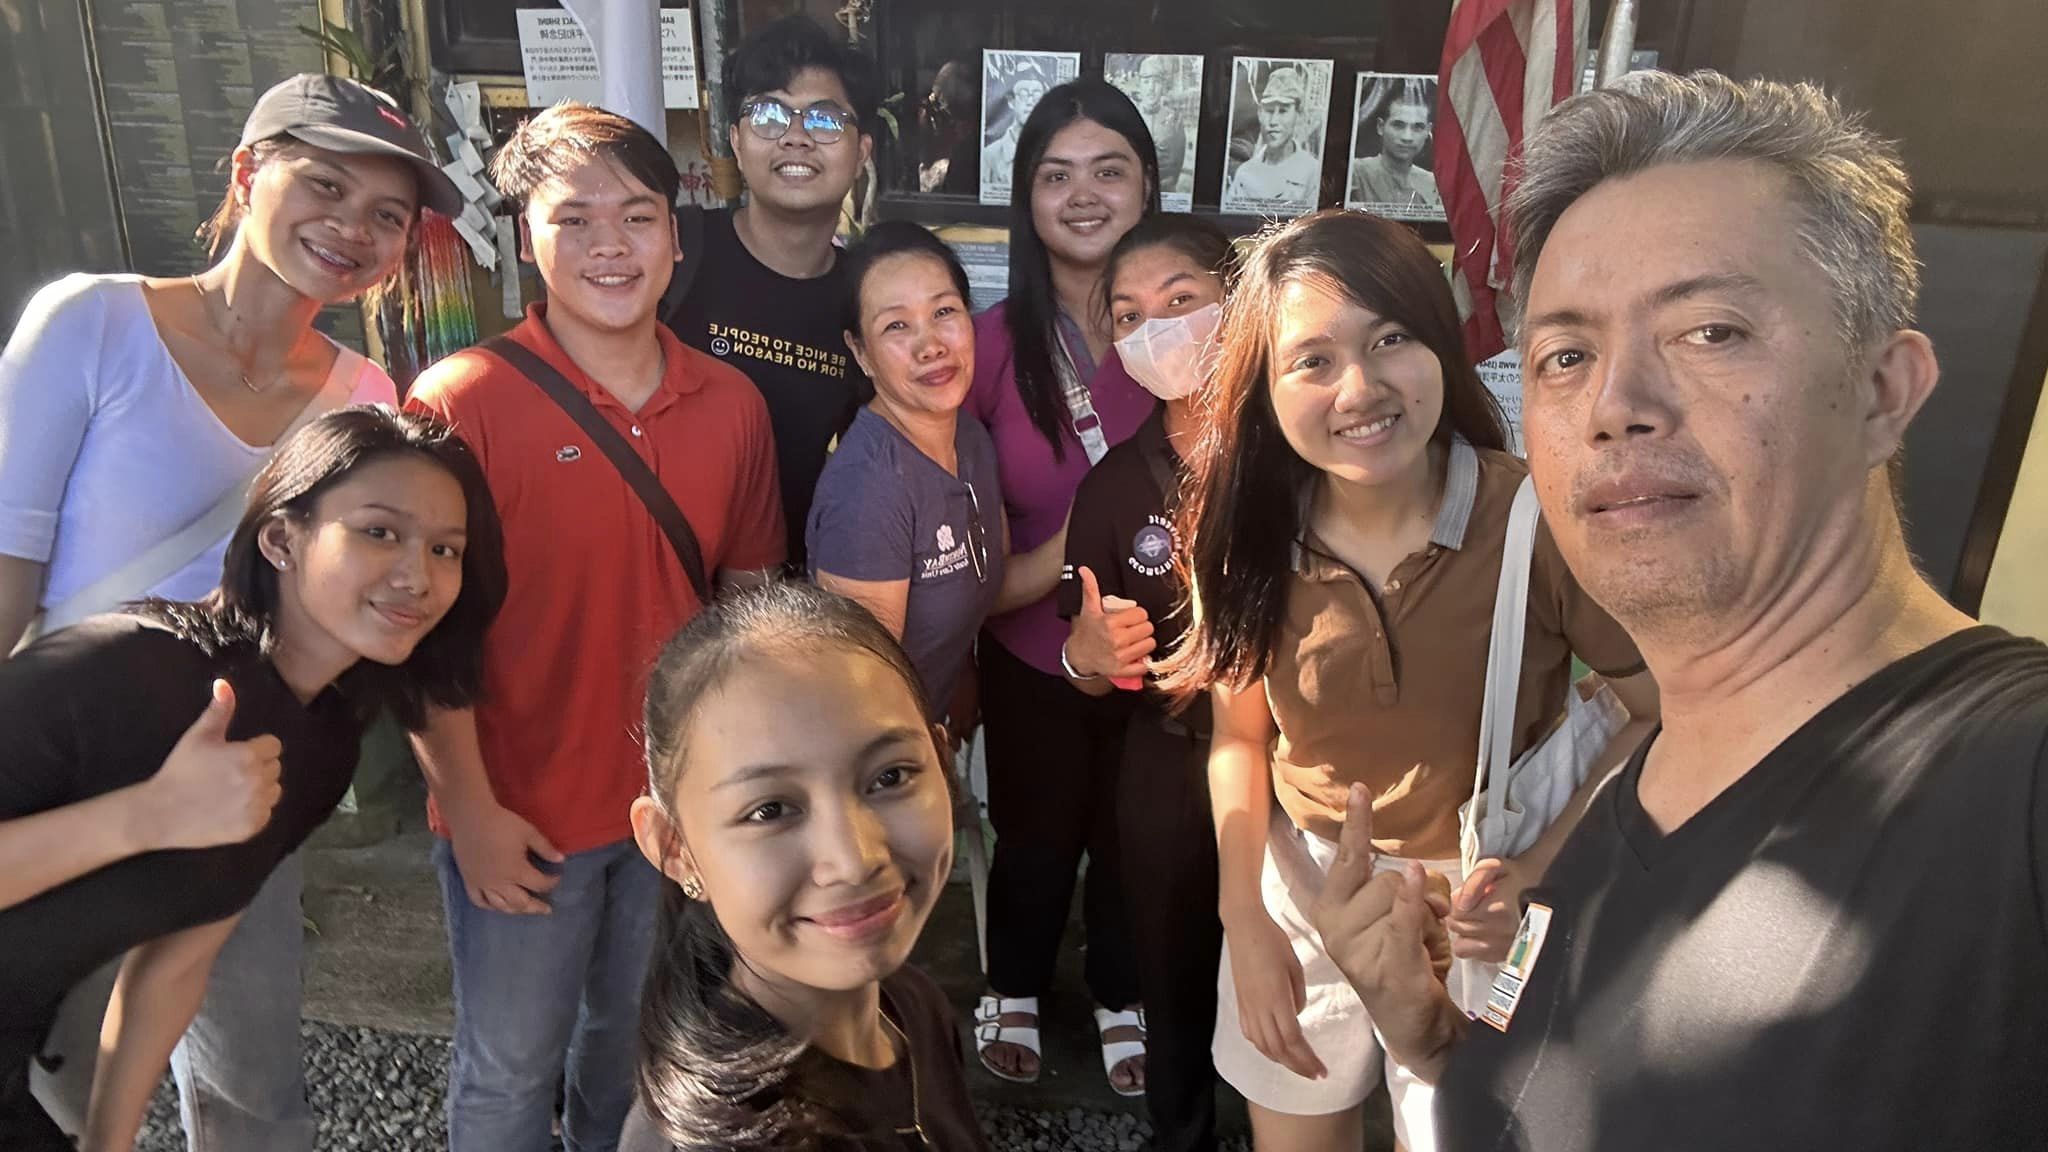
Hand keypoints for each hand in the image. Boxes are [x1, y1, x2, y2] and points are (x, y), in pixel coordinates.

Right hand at [136, 679, 283, 850]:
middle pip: (274, 767)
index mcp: (249, 756)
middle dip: (257, 767)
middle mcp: (258, 781)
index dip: (255, 748)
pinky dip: (255, 809)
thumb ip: (219, 710)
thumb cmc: (181, 771)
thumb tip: (224, 683)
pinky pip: (266, 812)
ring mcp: (256, 806)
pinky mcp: (252, 826)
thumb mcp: (198, 736)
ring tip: (231, 789)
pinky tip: (231, 807)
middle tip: (229, 773)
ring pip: (274, 789)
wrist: (161, 812)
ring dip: (260, 788)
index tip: (235, 755)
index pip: (273, 746)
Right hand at [447, 801, 564, 914]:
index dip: (551, 882)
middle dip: (536, 907)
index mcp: (517, 871)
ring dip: (515, 910)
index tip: (557, 877)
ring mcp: (483, 885)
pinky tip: (497, 906)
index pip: (539, 884)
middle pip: (521, 903)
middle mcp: (500, 883)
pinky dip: (490, 907)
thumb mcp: (529, 832)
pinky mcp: (470, 882)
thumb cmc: (502, 824)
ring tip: (524, 909)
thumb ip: (545, 848)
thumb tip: (561, 860)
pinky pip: (479, 901)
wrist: (471, 818)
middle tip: (546, 909)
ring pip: (501, 906)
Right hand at [1065, 566, 1153, 684]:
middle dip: (1143, 628)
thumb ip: (1090, 588)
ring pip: (1150, 644)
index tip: (1132, 617)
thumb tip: (1084, 568)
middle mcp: (1116, 640)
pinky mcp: (1122, 671)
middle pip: (1148, 629)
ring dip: (1145, 642)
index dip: (1139, 614)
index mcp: (1110, 623)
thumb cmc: (1087, 630)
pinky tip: (1136, 656)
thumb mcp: (1089, 609)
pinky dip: (1143, 662)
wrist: (1079, 655)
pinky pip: (1145, 666)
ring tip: (1136, 641)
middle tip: (1135, 628)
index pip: (1142, 614)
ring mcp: (1120, 657)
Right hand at [1223, 905, 1324, 1079]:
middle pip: (1278, 1049)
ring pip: (1262, 1045)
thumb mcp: (1295, 967)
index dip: (1307, 1060)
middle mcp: (1259, 1007)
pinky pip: (1251, 1034)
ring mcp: (1247, 1006)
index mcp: (1276, 998)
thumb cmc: (1274, 941)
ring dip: (1281, 1060)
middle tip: (1315, 1075)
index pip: (1293, 1040)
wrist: (1244, 926)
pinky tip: (1274, 1050)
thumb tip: (1296, 1015)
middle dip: (1298, 1066)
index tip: (1322, 1071)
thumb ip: (1298, 996)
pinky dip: (1264, 1048)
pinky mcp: (1241, 1003)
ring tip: (1298, 1065)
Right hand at [1310, 784, 1445, 1015]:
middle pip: (1385, 877)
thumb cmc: (1402, 962)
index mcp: (1330, 910)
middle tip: (1425, 925)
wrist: (1413, 1023)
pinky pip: (1402, 920)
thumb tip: (1412, 875)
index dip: (1356, 822)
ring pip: (1401, 897)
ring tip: (1423, 946)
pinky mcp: (1385, 964)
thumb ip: (1394, 890)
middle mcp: (1334, 926)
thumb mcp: (1389, 919)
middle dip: (1416, 894)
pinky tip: (1417, 878)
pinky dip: (1412, 900)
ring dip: (1428, 918)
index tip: (1360, 788)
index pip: (1347, 858)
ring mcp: (1356, 948)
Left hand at [1446, 857, 1528, 962]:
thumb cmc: (1513, 879)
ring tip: (1480, 919)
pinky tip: (1484, 933)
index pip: (1455, 910)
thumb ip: (1474, 880)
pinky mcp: (1500, 958)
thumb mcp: (1492, 867)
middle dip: (1461, 915)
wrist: (1539, 895)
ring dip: (1465, 932)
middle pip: (1456, 926)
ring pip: (1460, 944)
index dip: (1459, 899)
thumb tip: (1462, 903)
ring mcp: (1502, 948)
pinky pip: (1469, 955)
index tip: (1474, 894)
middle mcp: (1501, 932)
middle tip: (1477, 905)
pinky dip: (1471, 945)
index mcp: (1499, 909)